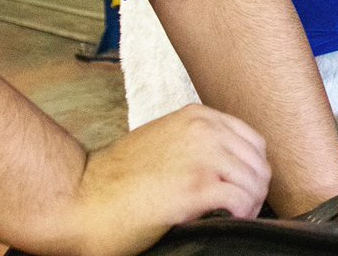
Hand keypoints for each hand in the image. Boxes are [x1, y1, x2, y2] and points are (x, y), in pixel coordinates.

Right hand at [59, 104, 268, 255]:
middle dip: (256, 186)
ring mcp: (201, 157)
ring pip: (255, 179)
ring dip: (252, 202)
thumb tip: (224, 166)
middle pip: (257, 160)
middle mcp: (204, 130)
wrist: (80, 197)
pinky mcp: (194, 188)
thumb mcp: (164, 142)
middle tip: (244, 208)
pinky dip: (244, 213)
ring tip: (238, 216)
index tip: (245, 186)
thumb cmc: (116, 178)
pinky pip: (241, 199)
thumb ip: (195, 144)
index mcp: (197, 117)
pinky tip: (231, 221)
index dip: (253, 167)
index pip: (251, 139)